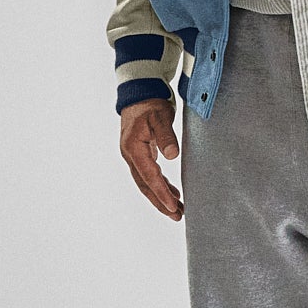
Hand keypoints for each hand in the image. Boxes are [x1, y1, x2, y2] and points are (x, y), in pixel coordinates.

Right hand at [120, 98, 182, 218]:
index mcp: (133, 148)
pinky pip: (149, 175)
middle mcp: (130, 155)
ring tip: (177, 211)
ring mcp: (133, 155)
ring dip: (161, 197)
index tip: (173, 206)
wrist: (140, 92)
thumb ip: (166, 136)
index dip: (161, 193)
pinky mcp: (140, 153)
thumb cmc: (151, 103)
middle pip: (145, 185)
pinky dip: (160, 185)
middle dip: (160, 202)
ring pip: (146, 182)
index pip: (149, 176)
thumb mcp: (160, 116)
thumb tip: (172, 155)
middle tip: (177, 216)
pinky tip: (172, 194)